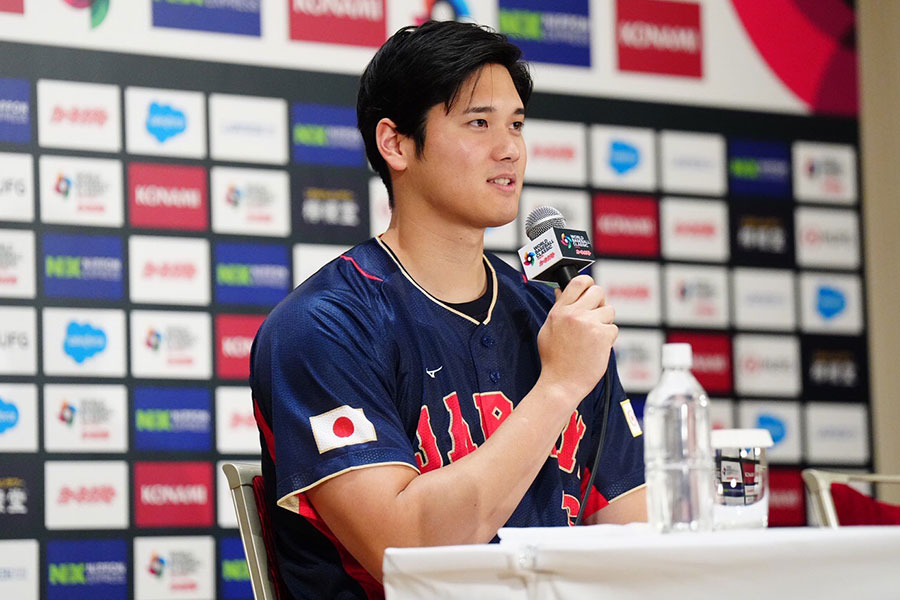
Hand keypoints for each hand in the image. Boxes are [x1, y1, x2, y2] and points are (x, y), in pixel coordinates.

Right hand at [536, 275, 616, 407]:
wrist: (561, 383)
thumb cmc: (554, 360)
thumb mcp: (548, 330)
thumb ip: (558, 309)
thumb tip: (562, 291)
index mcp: (560, 310)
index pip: (579, 282)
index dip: (588, 283)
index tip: (590, 290)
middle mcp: (574, 314)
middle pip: (598, 292)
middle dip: (600, 303)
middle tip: (595, 316)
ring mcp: (589, 324)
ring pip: (609, 311)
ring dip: (605, 322)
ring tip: (593, 338)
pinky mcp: (602, 336)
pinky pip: (614, 328)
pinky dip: (608, 339)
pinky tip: (597, 348)